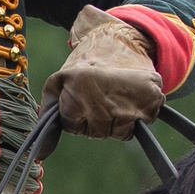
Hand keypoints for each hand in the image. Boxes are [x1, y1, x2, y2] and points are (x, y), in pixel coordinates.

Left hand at [44, 6, 163, 137]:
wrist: (120, 39)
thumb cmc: (87, 63)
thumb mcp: (60, 79)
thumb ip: (49, 111)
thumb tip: (41, 154)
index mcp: (80, 89)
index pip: (73, 126)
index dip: (76, 114)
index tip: (81, 96)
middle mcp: (107, 100)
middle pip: (98, 132)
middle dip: (96, 119)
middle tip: (100, 95)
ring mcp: (132, 103)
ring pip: (120, 133)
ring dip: (117, 120)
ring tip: (115, 95)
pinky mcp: (153, 101)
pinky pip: (140, 125)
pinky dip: (136, 115)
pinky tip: (130, 97)